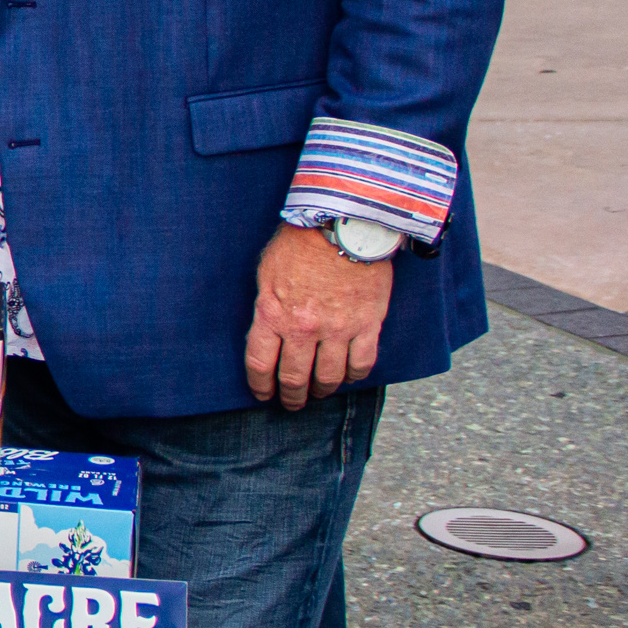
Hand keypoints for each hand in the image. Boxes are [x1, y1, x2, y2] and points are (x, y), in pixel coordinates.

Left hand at [245, 223, 392, 409]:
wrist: (344, 224)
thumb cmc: (300, 242)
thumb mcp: (267, 271)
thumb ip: (267, 304)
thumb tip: (267, 325)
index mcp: (273, 314)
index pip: (260, 363)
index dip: (260, 385)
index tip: (262, 394)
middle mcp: (303, 328)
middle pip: (294, 377)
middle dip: (291, 396)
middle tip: (291, 403)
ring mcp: (337, 329)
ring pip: (328, 377)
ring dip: (321, 390)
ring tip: (318, 393)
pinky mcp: (367, 324)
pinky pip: (362, 363)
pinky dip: (355, 376)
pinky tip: (349, 377)